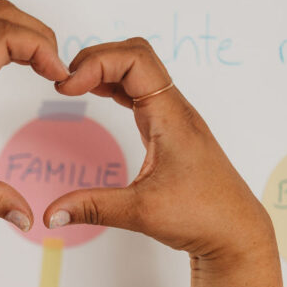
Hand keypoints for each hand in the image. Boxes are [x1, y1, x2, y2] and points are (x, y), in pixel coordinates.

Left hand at [0, 0, 68, 229]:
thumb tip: (25, 219)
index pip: (4, 36)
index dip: (40, 47)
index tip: (58, 76)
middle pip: (2, 15)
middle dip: (38, 33)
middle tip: (56, 69)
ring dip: (23, 33)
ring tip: (43, 66)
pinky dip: (7, 40)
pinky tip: (18, 69)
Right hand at [45, 38, 275, 264]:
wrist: (235, 232)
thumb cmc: (202, 216)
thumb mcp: (140, 212)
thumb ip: (92, 208)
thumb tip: (51, 215)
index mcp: (171, 116)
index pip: (133, 59)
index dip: (95, 63)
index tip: (65, 89)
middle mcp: (175, 109)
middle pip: (135, 54)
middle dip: (96, 59)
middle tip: (65, 83)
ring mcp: (174, 118)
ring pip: (139, 71)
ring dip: (106, 70)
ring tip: (74, 87)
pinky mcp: (170, 132)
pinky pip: (141, 93)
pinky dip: (116, 87)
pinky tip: (98, 97)